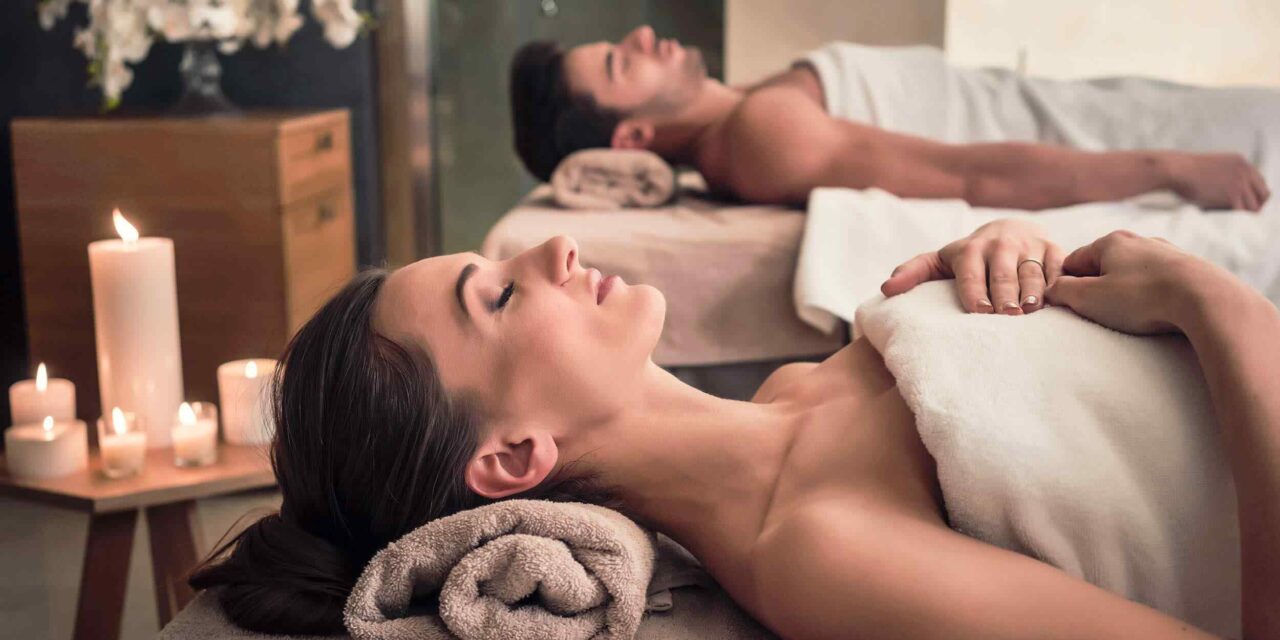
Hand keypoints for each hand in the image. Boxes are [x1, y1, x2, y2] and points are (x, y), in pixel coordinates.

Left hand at [881, 219, 1064, 314]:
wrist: (1011, 230)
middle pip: (1002, 272)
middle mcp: (1000, 245)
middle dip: (1004, 292)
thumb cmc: (968, 258)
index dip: (975, 291)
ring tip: (1031, 310)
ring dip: (1032, 290)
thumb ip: (913, 273)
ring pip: (1032, 270)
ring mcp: (1029, 246)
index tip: (979, 311)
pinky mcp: (1054, 250)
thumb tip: (886, 290)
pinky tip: (1058, 299)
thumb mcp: (939, 261)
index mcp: (970, 250)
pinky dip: (1059, 282)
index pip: (971, 272)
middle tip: (1006, 315)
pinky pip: (1059, 267)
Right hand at [1044, 230, 1242, 334]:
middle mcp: (1138, 241)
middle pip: (1104, 266)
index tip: (1068, 305)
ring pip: (1133, 273)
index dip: (1066, 284)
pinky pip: (1158, 281)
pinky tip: (1156, 311)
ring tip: (1130, 316)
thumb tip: (1052, 289)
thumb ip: (1062, 291)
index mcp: (1109, 242)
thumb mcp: (1089, 298)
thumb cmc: (1142, 297)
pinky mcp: (1187, 269)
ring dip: (1126, 292)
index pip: (1074, 261)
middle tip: (1099, 314)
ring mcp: (1165, 253)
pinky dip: (1151, 295)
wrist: (1205, 298)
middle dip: (1097, 288)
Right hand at [1167, 152, 1269, 211]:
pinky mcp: (1232, 194)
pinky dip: (1233, 219)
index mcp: (1241, 162)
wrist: (1176, 170)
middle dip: (1254, 206)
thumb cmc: (1184, 172)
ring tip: (1224, 216)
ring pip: (1254, 207)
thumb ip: (1224, 179)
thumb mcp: (1210, 169)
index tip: (1245, 205)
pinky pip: (1241, 213)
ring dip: (1240, 214)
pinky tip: (1221, 218)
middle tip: (1240, 216)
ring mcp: (1241, 183)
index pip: (1260, 183)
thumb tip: (1230, 199)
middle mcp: (1246, 171)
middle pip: (1264, 195)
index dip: (1254, 196)